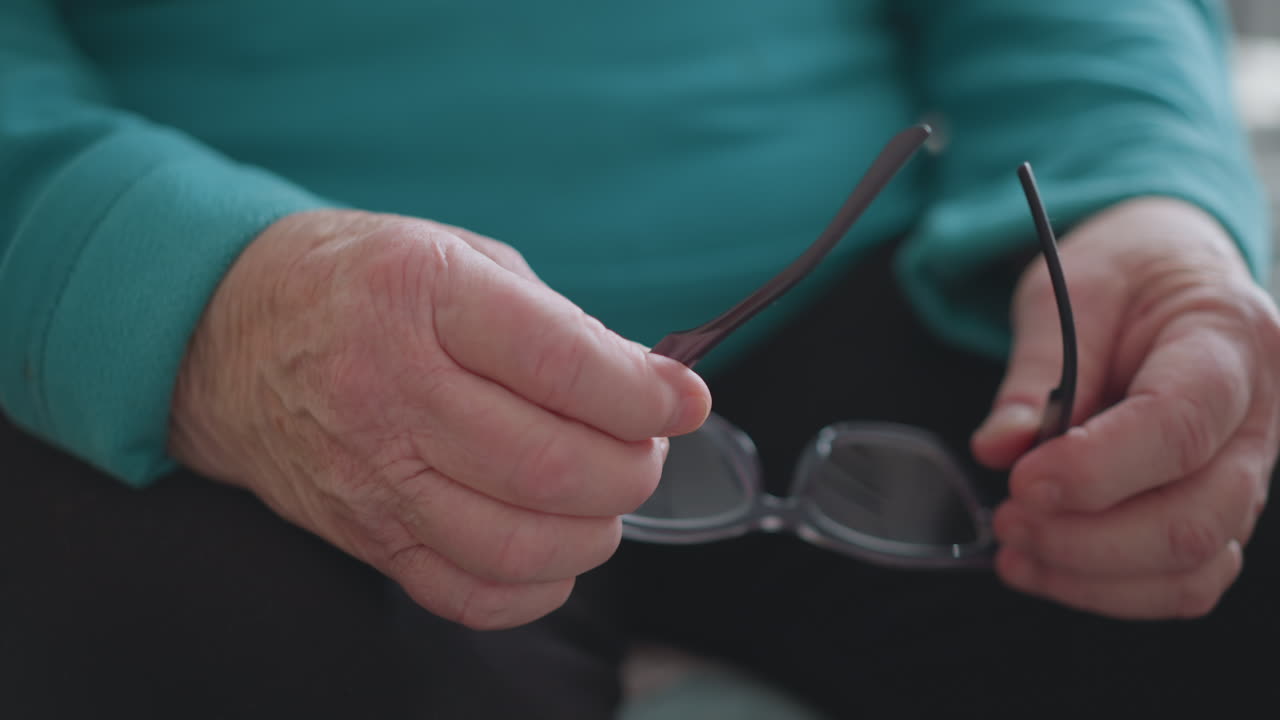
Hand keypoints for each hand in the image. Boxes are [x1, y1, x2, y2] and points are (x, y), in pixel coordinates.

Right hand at [169, 209, 710, 628]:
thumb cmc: (358, 283)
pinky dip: (537, 586)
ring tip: (604, 495)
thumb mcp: (457, 255)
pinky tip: (555, 547)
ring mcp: (372, 473)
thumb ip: (556, 321)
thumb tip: (648, 386)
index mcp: (424, 296)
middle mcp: (392, 389)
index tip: (686, 400)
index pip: (561, 364)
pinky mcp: (363, 534)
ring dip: (595, 530)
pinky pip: (468, 594)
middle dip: (633, 467)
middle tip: (645, 447)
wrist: (224, 334)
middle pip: (551, 465)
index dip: (645, 394)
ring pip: (518, 542)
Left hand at [972, 197, 1279, 618]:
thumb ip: (1034, 373)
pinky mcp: (1220, 510)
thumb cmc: (1125, 275)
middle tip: (1007, 518)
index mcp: (1229, 339)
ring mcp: (1249, 473)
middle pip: (1196, 518)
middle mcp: (1261, 417)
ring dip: (1091, 577)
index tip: (1021, 480)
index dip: (1096, 469)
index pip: (1180, 425)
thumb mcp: (1065, 292)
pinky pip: (1183, 580)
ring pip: (1194, 567)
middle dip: (1086, 538)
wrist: (1174, 271)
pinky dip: (1108, 589)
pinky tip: (1043, 565)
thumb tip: (998, 449)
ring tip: (1014, 550)